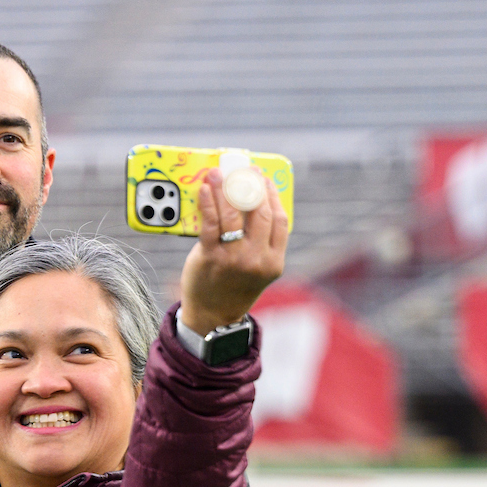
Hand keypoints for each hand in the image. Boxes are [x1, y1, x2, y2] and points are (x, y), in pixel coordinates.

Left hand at [179, 166, 286, 335]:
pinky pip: (211, 224)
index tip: (264, 178)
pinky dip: (209, 203)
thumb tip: (253, 201)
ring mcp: (234, 259)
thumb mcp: (258, 268)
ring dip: (226, 189)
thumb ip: (262, 241)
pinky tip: (206, 190)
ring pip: (234, 215)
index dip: (273, 194)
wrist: (213, 316)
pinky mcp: (211, 258)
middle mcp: (257, 259)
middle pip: (259, 213)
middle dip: (251, 186)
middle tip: (243, 170)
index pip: (280, 220)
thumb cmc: (234, 286)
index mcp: (274, 261)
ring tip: (218, 173)